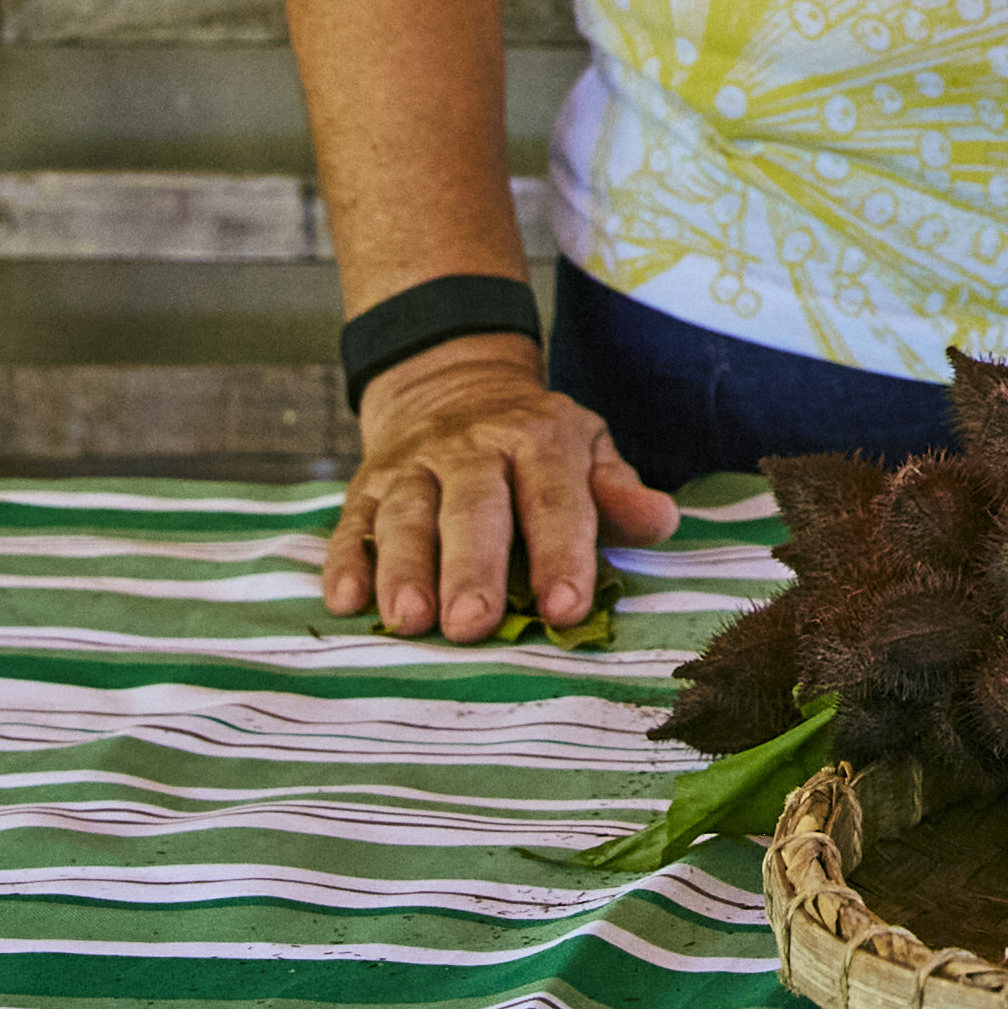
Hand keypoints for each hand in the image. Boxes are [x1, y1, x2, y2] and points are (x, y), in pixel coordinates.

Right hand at [319, 335, 675, 636]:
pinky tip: (347, 601)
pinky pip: (352, 523)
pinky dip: (347, 562)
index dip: (561, 552)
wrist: (451, 383)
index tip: (566, 607)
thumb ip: (618, 492)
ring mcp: (413, 466)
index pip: (552, 498)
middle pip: (472, 508)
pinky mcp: (366, 486)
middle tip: (472, 626)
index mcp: (538, 438)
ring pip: (405, 515)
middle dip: (473, 568)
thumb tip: (660, 519)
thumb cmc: (535, 444)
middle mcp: (471, 448)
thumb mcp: (587, 450)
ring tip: (410, 620)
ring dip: (404, 569)